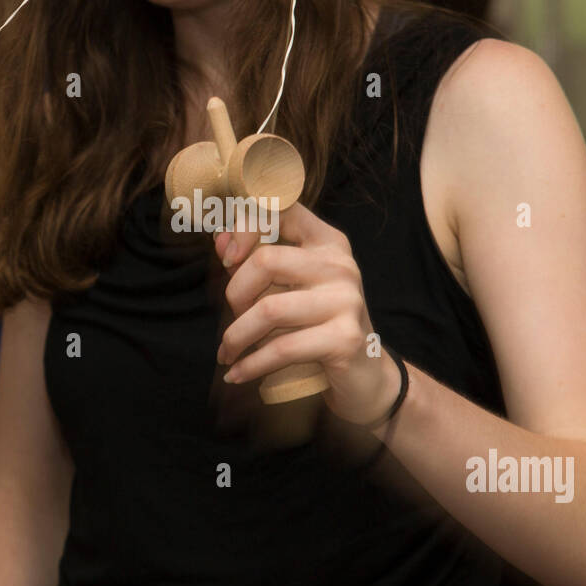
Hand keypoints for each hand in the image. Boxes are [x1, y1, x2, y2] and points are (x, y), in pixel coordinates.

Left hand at [213, 203, 400, 427]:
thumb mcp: (289, 289)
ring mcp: (347, 301)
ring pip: (269, 309)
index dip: (245, 226)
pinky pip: (282, 348)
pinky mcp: (345, 339)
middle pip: (266, 260)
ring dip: (237, 336)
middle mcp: (340, 265)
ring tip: (228, 353)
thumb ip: (256, 261)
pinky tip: (237, 374)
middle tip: (231, 318)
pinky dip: (251, 365)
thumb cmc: (318, 327)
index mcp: (327, 241)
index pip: (282, 209)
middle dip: (234, 294)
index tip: (227, 258)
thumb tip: (219, 241)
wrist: (366, 376)